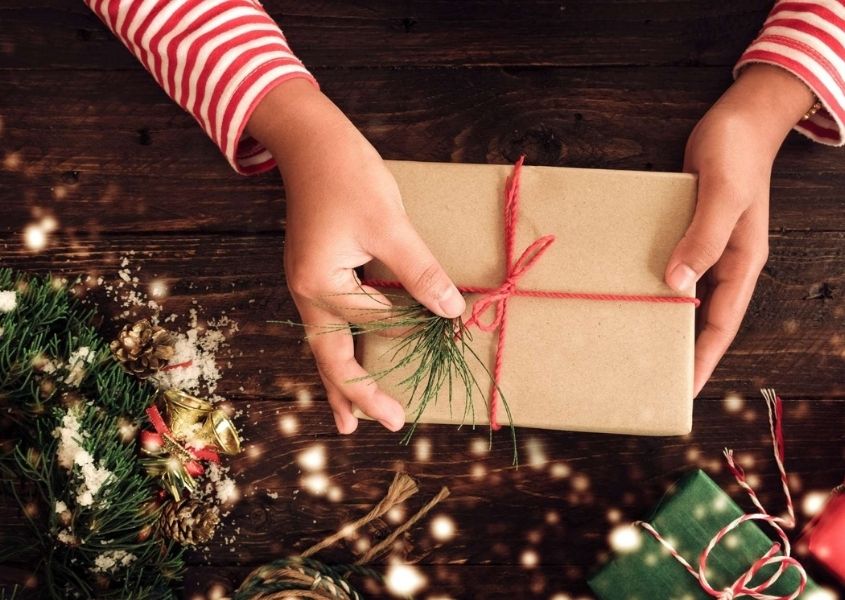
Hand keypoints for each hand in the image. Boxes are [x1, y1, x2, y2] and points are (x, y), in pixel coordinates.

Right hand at [246, 79, 465, 433]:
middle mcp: (307, 292)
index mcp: (319, 283)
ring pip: (325, 345)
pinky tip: (347, 360)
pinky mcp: (317, 274)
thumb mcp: (389, 225)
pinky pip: (329, 324)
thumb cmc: (346, 177)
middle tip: (385, 425)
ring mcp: (308, 284)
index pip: (373, 320)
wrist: (310, 142)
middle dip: (357, 393)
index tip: (447, 331)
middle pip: (331, 355)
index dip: (413, 325)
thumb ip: (419, 271)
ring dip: (340, 382)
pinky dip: (340, 350)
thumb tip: (451, 309)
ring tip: (348, 421)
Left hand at [665, 64, 815, 394]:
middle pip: (701, 317)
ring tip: (632, 340)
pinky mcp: (686, 229)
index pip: (721, 322)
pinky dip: (653, 281)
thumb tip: (678, 283)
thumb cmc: (736, 151)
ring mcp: (705, 246)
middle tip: (648, 374)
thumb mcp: (723, 194)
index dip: (702, 357)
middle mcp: (724, 261)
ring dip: (662, 316)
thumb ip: (703, 237)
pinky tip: (627, 288)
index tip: (683, 389)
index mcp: (741, 261)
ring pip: (684, 293)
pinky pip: (670, 264)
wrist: (737, 115)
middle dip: (679, 347)